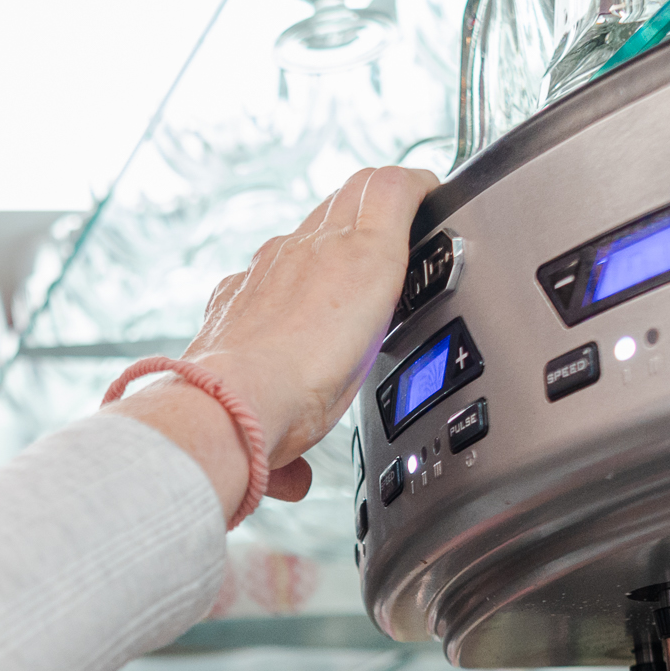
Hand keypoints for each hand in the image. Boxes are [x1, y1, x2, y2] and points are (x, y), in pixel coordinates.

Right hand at [191, 166, 435, 500]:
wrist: (231, 402)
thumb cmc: (240, 418)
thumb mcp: (263, 421)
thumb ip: (285, 451)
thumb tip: (295, 480)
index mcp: (247, 298)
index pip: (288, 258)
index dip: (321, 260)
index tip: (344, 282)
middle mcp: (276, 263)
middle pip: (324, 213)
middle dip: (358, 222)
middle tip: (394, 244)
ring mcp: (317, 248)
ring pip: (356, 192)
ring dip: (387, 204)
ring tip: (419, 218)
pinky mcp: (364, 248)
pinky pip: (395, 190)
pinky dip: (420, 191)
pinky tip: (437, 197)